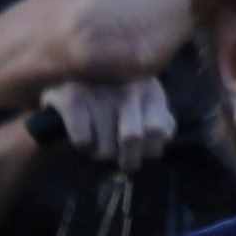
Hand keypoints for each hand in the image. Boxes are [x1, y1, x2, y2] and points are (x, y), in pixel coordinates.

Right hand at [41, 71, 175, 165]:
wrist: (71, 76)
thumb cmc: (116, 99)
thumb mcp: (145, 104)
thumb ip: (161, 120)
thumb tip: (164, 135)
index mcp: (150, 89)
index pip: (158, 131)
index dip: (150, 148)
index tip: (142, 148)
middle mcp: (126, 86)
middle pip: (131, 139)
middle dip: (127, 159)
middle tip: (122, 158)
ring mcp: (99, 90)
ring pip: (105, 150)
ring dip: (101, 152)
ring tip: (98, 137)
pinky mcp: (71, 98)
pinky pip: (83, 142)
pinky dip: (83, 146)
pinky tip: (82, 131)